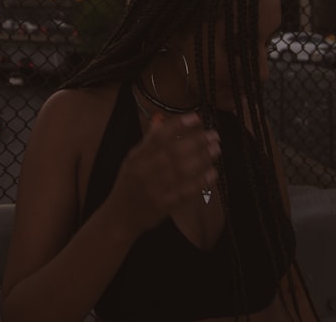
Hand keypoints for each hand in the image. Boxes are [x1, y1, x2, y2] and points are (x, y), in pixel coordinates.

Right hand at [107, 111, 220, 234]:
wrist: (120, 217)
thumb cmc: (128, 185)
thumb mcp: (132, 160)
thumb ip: (147, 141)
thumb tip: (160, 120)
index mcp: (136, 157)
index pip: (158, 136)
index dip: (178, 125)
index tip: (196, 118)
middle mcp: (144, 171)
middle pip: (172, 152)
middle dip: (196, 141)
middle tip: (213, 135)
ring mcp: (154, 189)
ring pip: (181, 170)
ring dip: (201, 158)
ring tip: (215, 149)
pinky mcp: (163, 206)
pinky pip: (185, 192)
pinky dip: (200, 181)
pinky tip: (212, 173)